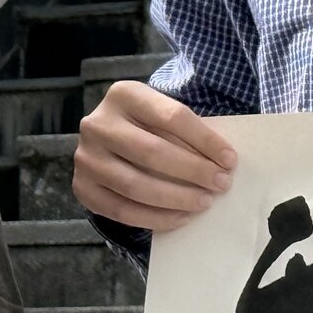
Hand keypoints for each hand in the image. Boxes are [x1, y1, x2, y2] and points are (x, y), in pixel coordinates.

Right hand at [72, 81, 236, 230]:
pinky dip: (156, 218)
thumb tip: (222, 165)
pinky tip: (181, 217)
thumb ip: (186, 133)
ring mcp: (85, 157)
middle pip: (151, 151)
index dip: (205, 140)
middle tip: (221, 184)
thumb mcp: (163, 116)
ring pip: (135, 185)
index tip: (230, 160)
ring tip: (204, 202)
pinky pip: (122, 210)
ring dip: (176, 198)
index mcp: (123, 95)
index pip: (171, 116)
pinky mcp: (82, 187)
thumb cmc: (148, 128)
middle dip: (193, 171)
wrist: (108, 142)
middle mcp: (97, 124)